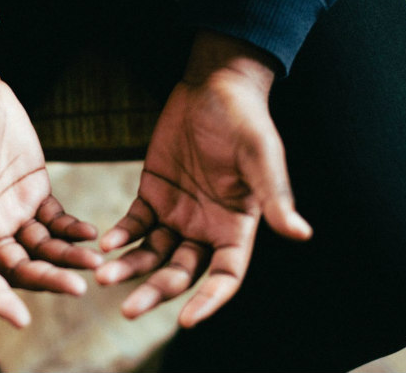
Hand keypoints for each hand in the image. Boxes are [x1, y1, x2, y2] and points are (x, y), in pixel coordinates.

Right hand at [0, 28, 100, 327]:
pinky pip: (56, 221)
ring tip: (97, 262)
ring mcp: (12, 211)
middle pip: (17, 268)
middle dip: (46, 280)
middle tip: (78, 288)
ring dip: (67, 258)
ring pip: (42, 249)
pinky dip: (73, 230)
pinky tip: (92, 234)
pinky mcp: (34, 192)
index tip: (22, 319)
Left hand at [95, 31, 311, 327]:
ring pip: (152, 253)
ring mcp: (177, 213)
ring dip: (130, 267)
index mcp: (237, 226)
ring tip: (104, 277)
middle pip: (181, 272)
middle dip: (156, 291)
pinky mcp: (153, 195)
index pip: (225, 276)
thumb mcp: (261, 155)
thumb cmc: (245, 120)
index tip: (186, 320)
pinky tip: (106, 243)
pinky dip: (121, 235)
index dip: (209, 300)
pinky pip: (135, 224)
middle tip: (128, 310)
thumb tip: (301, 233)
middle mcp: (206, 228)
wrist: (214, 87)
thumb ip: (274, 196)